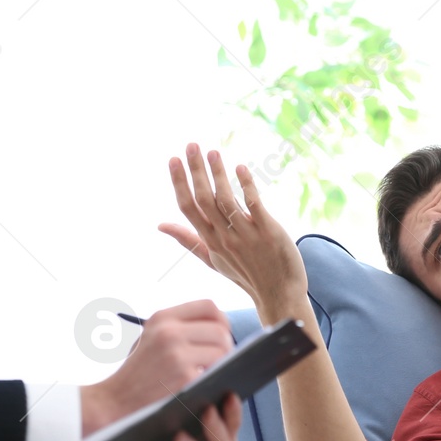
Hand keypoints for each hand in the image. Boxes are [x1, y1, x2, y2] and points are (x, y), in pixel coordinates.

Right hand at [81, 300, 232, 434]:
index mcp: (162, 318)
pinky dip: (213, 379)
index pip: (208, 306)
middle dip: (226, 345)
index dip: (221, 320)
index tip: (221, 334)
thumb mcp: (149, 338)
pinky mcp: (184, 376)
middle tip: (221, 360)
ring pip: (223, 350)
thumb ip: (178, 327)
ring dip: (223, 363)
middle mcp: (169, 331)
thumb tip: (218, 325)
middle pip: (220, 329)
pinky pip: (215, 372)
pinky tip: (203, 386)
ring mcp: (177, 354)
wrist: (113, 402)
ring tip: (210, 372)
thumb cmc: (136, 373)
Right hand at [158, 143, 308, 313]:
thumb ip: (187, 240)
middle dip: (196, 170)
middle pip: (204, 199)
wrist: (278, 294)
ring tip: (213, 152)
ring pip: (226, 200)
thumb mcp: (211, 259)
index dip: (179, 183)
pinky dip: (247, 186)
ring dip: (218, 174)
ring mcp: (246, 234)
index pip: (188, 208)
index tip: (173, 160)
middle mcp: (224, 237)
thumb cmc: (244, 274)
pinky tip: (240, 168)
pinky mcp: (268, 232)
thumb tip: (161, 225)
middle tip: (191, 145)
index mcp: (209, 240)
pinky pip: (255, 205)